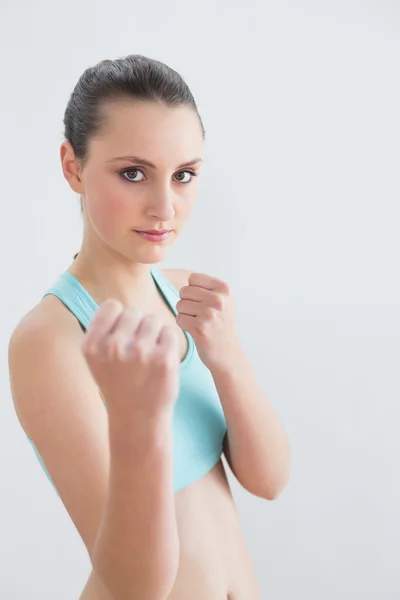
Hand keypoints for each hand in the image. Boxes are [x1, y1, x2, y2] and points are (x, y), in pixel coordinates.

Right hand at [81, 299, 180, 417]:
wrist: (138, 417)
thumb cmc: (119, 383)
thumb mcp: (98, 359)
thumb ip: (104, 330)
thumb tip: (118, 304)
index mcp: (92, 345)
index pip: (111, 306)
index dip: (120, 319)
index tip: (121, 337)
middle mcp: (114, 346)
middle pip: (134, 311)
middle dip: (138, 327)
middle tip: (137, 352)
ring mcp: (140, 352)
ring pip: (153, 319)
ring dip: (154, 334)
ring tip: (148, 357)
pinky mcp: (164, 358)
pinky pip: (169, 332)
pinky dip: (168, 342)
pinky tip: (160, 360)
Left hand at [175, 272, 241, 370]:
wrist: (228, 354)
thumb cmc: (220, 326)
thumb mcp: (222, 301)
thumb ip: (206, 287)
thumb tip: (185, 280)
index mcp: (224, 289)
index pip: (193, 278)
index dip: (193, 291)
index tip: (204, 303)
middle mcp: (219, 299)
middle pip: (184, 291)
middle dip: (187, 303)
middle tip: (201, 316)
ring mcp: (210, 314)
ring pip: (180, 305)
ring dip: (185, 315)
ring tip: (199, 323)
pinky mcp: (200, 328)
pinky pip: (179, 318)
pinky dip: (184, 325)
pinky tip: (196, 331)